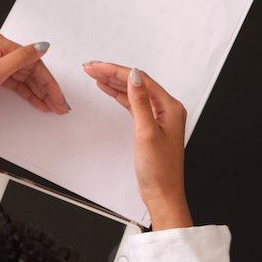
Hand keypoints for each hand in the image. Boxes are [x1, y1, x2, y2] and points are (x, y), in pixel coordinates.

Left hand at [0, 33, 68, 130]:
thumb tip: (41, 47)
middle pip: (30, 69)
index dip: (47, 80)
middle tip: (60, 104)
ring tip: (53, 106)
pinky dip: (28, 92)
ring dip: (40, 91)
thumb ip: (20, 59)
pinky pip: (17, 82)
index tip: (58, 95)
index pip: (32, 61)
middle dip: (46, 87)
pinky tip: (39, 101)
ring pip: (25, 77)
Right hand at [83, 61, 192, 229]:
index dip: (116, 71)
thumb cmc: (160, 170)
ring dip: (114, 83)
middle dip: (113, 74)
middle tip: (92, 68)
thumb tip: (134, 76)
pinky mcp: (150, 126)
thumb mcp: (146, 132)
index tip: (98, 66)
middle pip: (136, 83)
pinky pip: (133, 104)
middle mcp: (166, 109)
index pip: (140, 80)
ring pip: (133, 92)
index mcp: (170, 107)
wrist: (163, 195)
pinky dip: (120, 96)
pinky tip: (109, 90)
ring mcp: (158, 117)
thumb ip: (139, 102)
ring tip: (96, 75)